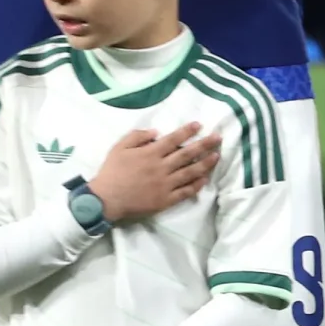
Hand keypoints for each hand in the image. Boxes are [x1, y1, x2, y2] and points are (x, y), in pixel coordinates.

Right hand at [87, 124, 221, 222]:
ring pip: (190, 172)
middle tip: (218, 138)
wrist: (105, 200)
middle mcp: (161, 167)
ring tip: (217, 156)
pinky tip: (205, 179)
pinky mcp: (165, 200)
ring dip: (206, 163)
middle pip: (188, 154)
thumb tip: (157, 131)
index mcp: (151, 153)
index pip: (174, 139)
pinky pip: (185, 192)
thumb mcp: (119, 148)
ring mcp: (165, 184)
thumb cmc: (111, 172)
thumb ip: (137, 136)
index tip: (200, 125)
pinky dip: (197, 185)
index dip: (188, 131)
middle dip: (205, 144)